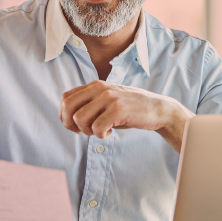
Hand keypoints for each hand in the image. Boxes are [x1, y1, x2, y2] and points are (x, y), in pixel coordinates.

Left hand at [59, 81, 193, 151]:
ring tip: (101, 130)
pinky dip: (101, 135)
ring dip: (87, 130)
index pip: (65, 98)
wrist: (157, 109)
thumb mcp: (107, 100)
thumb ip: (89, 103)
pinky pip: (97, 127)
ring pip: (80, 118)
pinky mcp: (118, 109)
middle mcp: (99, 88)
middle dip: (71, 124)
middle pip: (68, 107)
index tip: (75, 126)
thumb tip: (66, 117)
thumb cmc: (130, 109)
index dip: (64, 116)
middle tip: (84, 131)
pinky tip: (110, 132)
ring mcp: (109, 98)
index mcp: (94, 85)